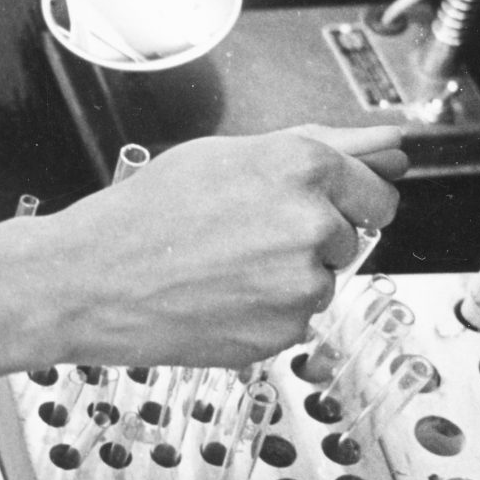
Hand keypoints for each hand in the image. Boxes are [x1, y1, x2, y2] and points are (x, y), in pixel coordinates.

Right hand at [42, 124, 407, 368]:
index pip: (377, 192)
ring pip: (320, 284)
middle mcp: (312, 225)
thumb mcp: (227, 155)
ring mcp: (300, 285)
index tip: (326, 209)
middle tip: (248, 239)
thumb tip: (390, 146)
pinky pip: (293, 321)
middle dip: (314, 240)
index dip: (348, 201)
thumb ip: (320, 146)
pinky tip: (216, 298)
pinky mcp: (282, 333)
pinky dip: (263, 315)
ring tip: (220, 269)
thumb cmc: (144, 213)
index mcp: (303, 168)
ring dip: (285, 280)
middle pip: (351, 240)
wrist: (88, 280)